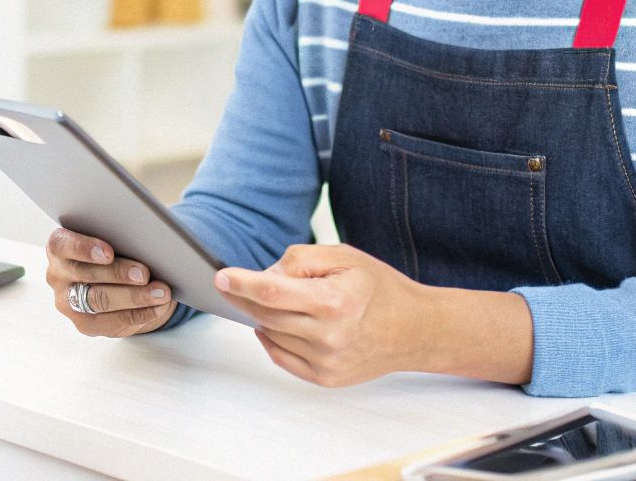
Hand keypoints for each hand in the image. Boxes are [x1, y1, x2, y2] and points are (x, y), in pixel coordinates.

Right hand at [44, 227, 175, 336]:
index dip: (84, 248)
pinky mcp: (85, 324)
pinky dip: (141, 313)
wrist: (116, 280)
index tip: (109, 252)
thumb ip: (118, 237)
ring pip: (99, 301)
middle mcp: (58, 275)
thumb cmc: (115, 250)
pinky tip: (158, 306)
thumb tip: (146, 240)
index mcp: (59, 247)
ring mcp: (68, 302)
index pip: (62, 245)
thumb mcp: (112, 239)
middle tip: (144, 274)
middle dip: (118, 274)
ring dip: (134, 296)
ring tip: (160, 292)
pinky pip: (113, 321)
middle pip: (85, 275)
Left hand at [214, 243, 432, 386]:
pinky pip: (281, 356)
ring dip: (263, 315)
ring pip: (271, 334)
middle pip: (266, 314)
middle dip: (245, 297)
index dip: (241, 283)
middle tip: (234, 284)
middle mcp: (328, 336)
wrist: (414, 330)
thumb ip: (300, 260)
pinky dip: (271, 338)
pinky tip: (276, 323)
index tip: (220, 277)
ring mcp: (326, 362)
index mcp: (333, 302)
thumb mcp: (343, 256)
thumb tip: (264, 276)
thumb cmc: (378, 288)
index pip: (272, 292)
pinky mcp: (324, 378)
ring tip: (277, 300)